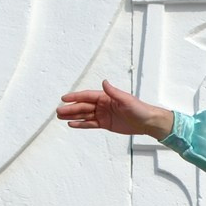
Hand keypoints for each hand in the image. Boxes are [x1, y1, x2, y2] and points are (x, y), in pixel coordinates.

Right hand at [57, 79, 175, 141]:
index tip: (64, 98)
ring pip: (84, 115)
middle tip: (58, 111)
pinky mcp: (105, 124)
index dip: (75, 97)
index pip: (87, 96)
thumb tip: (104, 82)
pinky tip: (71, 124)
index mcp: (106, 97)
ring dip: (72, 116)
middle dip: (70, 108)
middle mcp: (102, 105)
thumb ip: (113, 92)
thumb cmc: (139, 109)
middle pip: (83, 106)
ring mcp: (103, 114)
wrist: (147, 122)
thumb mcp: (126, 100)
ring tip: (60, 117)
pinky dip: (81, 124)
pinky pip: (90, 124)